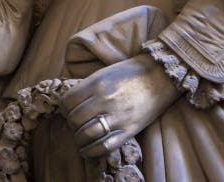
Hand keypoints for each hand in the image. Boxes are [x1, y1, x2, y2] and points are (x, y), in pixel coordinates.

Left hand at [59, 53, 180, 157]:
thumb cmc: (129, 73)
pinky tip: (87, 150)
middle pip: (75, 119)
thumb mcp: (102, 74)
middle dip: (71, 124)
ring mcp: (118, 116)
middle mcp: (105, 100)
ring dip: (79, 138)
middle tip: (75, 123)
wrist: (160, 75)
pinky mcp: (130, 129)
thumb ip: (86, 88)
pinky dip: (92, 151)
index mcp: (96, 84)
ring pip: (86, 134)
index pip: (67, 102)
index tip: (67, 110)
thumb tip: (69, 105)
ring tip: (80, 137)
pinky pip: (105, 146)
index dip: (63, 109)